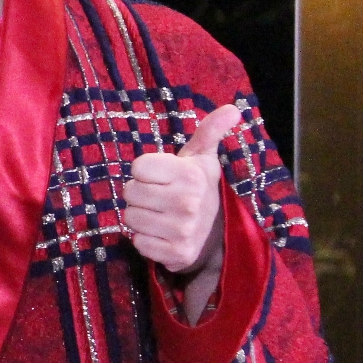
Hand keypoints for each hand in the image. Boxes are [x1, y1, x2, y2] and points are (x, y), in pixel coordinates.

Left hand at [124, 104, 240, 277]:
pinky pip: (137, 242)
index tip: (162, 176)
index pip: (138, 167)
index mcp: (191, 174)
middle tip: (159, 197)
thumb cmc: (197, 187)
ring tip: (160, 215)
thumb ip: (210, 131)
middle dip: (140, 194)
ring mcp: (182, 230)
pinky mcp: (176, 253)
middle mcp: (188, 202)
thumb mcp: (202, 157)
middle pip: (129, 192)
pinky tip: (161, 234)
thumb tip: (233, 108)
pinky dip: (144, 239)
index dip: (145, 171)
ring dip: (140, 216)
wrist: (214, 233)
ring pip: (129, 217)